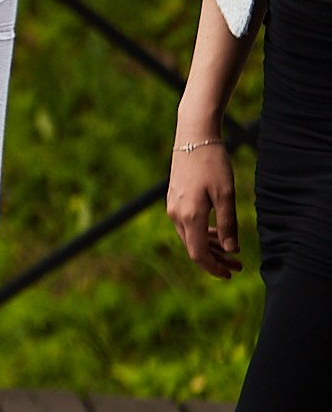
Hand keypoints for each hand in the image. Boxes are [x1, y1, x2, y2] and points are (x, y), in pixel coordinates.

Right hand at [167, 138, 241, 279]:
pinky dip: (202, 233)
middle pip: (193, 248)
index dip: (214, 267)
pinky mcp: (174, 199)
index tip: (230, 273)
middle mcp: (176, 215)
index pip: (199, 254)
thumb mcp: (226, 195)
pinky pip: (187, 224)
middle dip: (215, 259)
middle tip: (238, 265)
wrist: (193, 138)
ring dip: (210, 247)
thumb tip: (231, 250)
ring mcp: (173, 206)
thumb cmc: (212, 164)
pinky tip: (217, 233)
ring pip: (190, 237)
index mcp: (190, 216)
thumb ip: (228, 224)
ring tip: (232, 251)